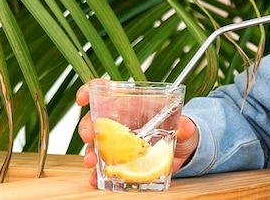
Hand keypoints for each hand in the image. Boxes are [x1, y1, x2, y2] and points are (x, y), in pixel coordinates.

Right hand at [76, 79, 199, 187]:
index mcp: (134, 105)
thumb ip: (186, 126)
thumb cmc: (182, 130)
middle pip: (95, 119)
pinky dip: (97, 173)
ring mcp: (118, 142)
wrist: (184, 152)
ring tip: (92, 162)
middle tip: (90, 136)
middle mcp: (121, 122)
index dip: (91, 90)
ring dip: (89, 152)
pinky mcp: (119, 160)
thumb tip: (186, 126)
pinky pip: (103, 165)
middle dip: (87, 126)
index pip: (107, 91)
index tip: (83, 97)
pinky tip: (96, 178)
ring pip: (95, 144)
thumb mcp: (186, 127)